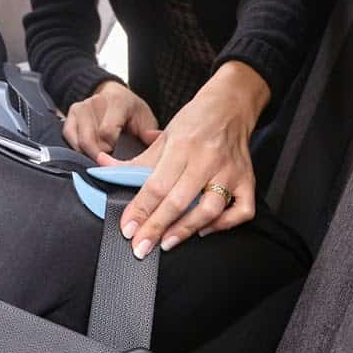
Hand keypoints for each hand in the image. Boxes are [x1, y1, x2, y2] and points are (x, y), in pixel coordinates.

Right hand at [63, 80, 159, 160]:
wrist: (114, 95)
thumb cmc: (131, 111)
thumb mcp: (145, 118)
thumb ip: (150, 132)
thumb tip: (154, 140)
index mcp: (117, 102)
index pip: (106, 132)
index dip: (112, 149)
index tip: (118, 157)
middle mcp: (96, 101)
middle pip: (90, 139)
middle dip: (99, 155)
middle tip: (109, 162)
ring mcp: (81, 107)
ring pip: (78, 140)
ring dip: (88, 153)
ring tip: (101, 157)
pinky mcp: (71, 113)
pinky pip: (68, 136)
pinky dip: (77, 148)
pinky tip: (88, 151)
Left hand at [98, 61, 269, 258]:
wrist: (231, 104)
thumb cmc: (195, 121)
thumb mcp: (163, 135)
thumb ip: (136, 161)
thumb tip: (103, 172)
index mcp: (182, 145)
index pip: (156, 184)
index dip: (140, 209)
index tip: (127, 229)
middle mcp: (207, 159)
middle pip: (179, 200)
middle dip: (156, 227)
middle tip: (141, 247)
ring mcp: (230, 171)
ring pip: (210, 208)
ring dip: (187, 229)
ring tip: (167, 243)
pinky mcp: (248, 180)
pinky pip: (242, 210)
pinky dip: (225, 225)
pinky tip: (205, 230)